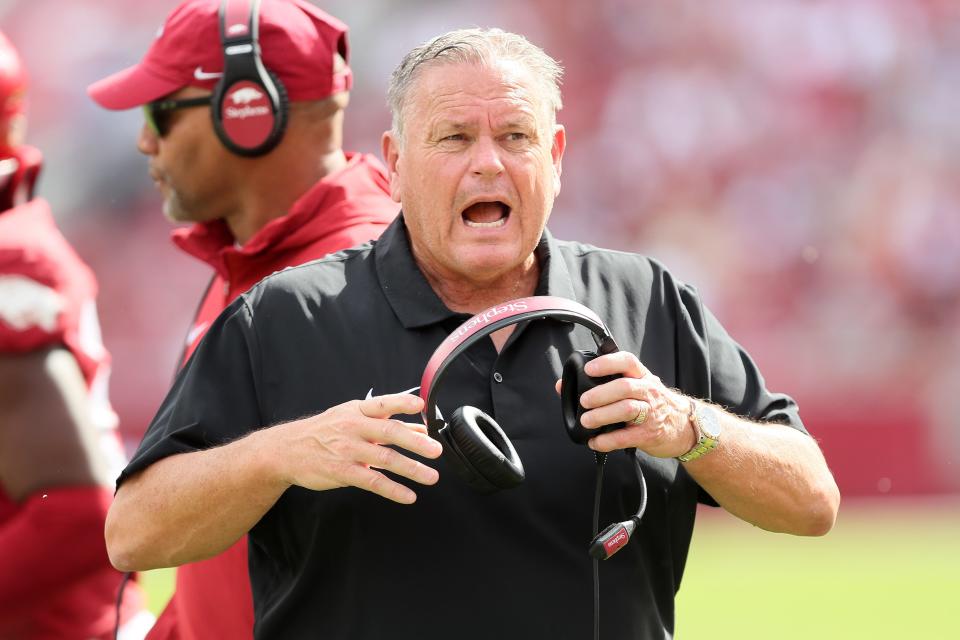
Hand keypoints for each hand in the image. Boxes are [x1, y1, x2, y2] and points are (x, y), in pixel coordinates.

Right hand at [269, 393, 441, 503]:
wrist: (287, 450)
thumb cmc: (325, 431)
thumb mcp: (353, 419)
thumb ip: (387, 423)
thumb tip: (421, 428)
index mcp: (357, 411)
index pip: (383, 403)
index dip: (402, 402)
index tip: (421, 405)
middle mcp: (353, 428)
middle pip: (389, 432)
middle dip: (415, 442)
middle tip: (436, 450)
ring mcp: (347, 450)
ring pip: (385, 459)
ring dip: (411, 468)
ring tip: (431, 476)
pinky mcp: (342, 472)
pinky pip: (372, 482)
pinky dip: (393, 489)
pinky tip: (408, 495)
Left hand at [555, 352, 694, 457]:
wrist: (685, 427)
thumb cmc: (654, 404)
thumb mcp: (635, 388)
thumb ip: (603, 384)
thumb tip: (562, 386)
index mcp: (642, 377)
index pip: (627, 361)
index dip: (608, 363)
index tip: (589, 369)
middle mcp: (648, 391)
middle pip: (625, 387)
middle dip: (601, 393)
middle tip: (584, 400)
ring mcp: (650, 414)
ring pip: (627, 409)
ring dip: (603, 415)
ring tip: (586, 421)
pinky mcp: (649, 435)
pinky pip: (627, 437)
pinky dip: (608, 441)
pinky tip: (595, 442)